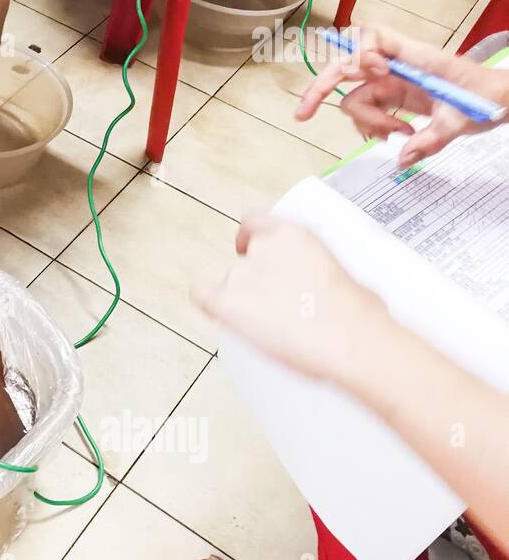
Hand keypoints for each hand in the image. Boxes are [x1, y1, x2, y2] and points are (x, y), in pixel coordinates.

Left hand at [191, 213, 393, 385]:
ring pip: (227, 283)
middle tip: (275, 307)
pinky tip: (227, 317)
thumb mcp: (338, 271)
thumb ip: (311, 267)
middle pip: (243, 260)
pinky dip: (210, 304)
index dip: (250, 239)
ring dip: (241, 299)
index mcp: (295, 234)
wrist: (352, 338)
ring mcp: (243, 272)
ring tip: (272, 325)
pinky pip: (201, 294)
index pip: (253, 221)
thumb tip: (309, 287)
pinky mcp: (227, 300)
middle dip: (254, 281)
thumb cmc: (359, 315)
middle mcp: (263, 246)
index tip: (254, 251)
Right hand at [296, 24, 508, 168]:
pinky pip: (368, 112)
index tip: (372, 73)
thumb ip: (432, 139)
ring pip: (356, 98)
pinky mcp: (394, 100)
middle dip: (322, 87)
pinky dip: (375, 128)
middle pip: (346, 67)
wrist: (501, 101)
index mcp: (415, 58)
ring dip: (367, 121)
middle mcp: (397, 68)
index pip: (374, 36)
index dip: (362, 51)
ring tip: (399, 134)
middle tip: (303, 114)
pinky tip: (398, 135)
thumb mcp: (463, 120)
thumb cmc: (488, 98)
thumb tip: (403, 158)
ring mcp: (393, 84)